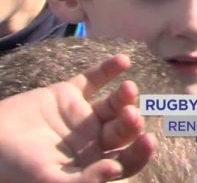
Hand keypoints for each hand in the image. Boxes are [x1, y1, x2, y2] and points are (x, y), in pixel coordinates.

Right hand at [0, 55, 156, 182]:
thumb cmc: (14, 170)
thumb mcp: (48, 182)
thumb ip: (84, 180)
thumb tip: (116, 169)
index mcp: (93, 164)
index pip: (127, 160)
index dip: (140, 153)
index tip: (149, 141)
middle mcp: (93, 140)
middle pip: (124, 131)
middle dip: (131, 123)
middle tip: (132, 115)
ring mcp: (82, 115)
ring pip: (114, 104)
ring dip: (124, 97)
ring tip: (128, 90)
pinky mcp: (68, 93)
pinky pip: (94, 78)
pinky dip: (109, 69)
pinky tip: (123, 60)